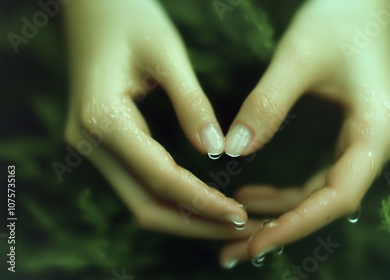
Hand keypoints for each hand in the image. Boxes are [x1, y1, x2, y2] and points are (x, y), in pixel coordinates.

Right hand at [63, 0, 256, 238]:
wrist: (91, 4)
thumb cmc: (129, 16)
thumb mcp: (167, 53)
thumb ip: (191, 104)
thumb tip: (216, 150)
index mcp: (103, 118)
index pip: (159, 177)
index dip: (202, 201)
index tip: (240, 214)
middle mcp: (89, 141)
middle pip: (146, 206)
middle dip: (197, 222)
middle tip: (244, 228)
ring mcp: (91, 146)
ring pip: (141, 201)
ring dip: (187, 217)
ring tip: (231, 221)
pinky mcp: (102, 144)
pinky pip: (139, 184)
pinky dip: (174, 199)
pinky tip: (205, 200)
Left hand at [219, 0, 389, 265]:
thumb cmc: (340, 17)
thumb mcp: (298, 58)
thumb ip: (266, 105)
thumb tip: (231, 150)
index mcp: (376, 128)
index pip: (338, 195)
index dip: (296, 224)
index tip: (256, 243)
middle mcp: (381, 142)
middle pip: (330, 202)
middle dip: (283, 226)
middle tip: (236, 249)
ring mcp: (371, 140)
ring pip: (325, 192)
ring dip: (283, 211)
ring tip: (238, 225)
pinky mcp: (358, 134)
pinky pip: (324, 175)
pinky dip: (291, 191)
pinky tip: (255, 194)